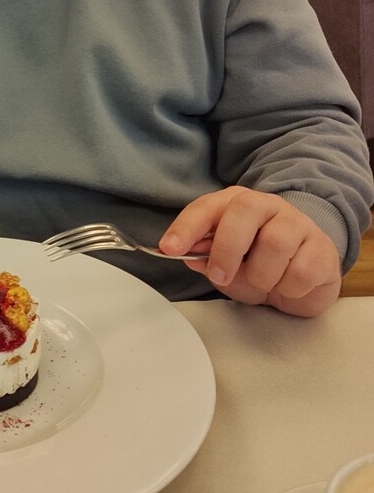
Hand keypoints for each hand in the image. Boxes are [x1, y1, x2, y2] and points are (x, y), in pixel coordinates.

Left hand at [160, 187, 342, 316]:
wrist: (307, 274)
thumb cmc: (258, 265)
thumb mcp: (227, 266)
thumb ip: (208, 260)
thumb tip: (191, 257)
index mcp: (236, 204)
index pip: (207, 207)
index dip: (187, 227)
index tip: (169, 248)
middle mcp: (267, 206)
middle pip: (245, 211)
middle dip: (227, 248)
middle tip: (219, 276)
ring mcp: (298, 224)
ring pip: (276, 243)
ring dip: (261, 275)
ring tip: (262, 284)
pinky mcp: (323, 249)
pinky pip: (301, 271)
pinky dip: (288, 288)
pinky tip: (287, 287)